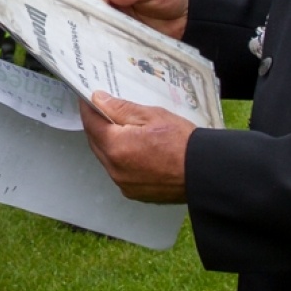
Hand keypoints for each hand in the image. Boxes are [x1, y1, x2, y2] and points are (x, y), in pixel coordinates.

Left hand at [79, 94, 193, 202]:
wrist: (203, 173)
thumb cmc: (181, 142)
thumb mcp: (152, 116)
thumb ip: (120, 108)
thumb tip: (98, 100)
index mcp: (116, 147)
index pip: (91, 123)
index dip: (88, 108)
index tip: (87, 98)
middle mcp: (115, 169)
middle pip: (96, 142)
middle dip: (97, 125)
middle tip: (103, 110)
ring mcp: (123, 183)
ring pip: (106, 158)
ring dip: (108, 143)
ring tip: (121, 129)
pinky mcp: (133, 193)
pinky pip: (118, 171)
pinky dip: (120, 159)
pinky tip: (132, 149)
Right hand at [97, 0, 188, 39]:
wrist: (189, 15)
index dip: (98, 6)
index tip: (98, 16)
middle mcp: (117, 6)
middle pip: (101, 16)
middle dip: (99, 24)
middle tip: (96, 35)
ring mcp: (123, 23)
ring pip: (108, 30)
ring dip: (107, 37)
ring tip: (102, 48)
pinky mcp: (131, 38)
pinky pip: (121, 42)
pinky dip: (118, 47)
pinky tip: (115, 53)